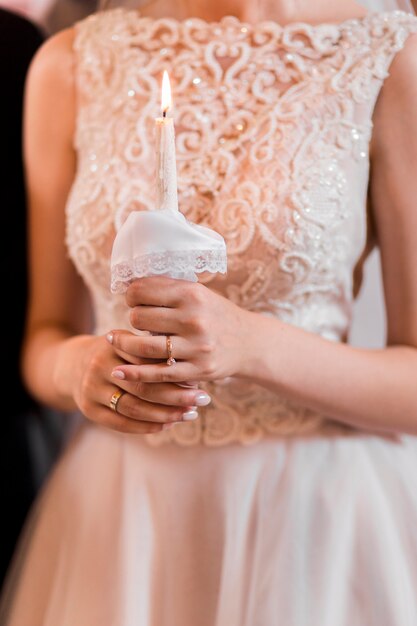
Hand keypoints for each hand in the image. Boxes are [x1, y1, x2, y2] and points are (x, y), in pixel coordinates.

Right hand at [53, 334, 210, 434]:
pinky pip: (122, 424)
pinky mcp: (88, 410)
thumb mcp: (129, 341)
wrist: (73, 365)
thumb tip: (193, 365)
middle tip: (203, 399)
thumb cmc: (116, 352)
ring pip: (134, 408)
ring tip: (191, 414)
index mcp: (112, 344)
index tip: (200, 377)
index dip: (175, 370)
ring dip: (166, 414)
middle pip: (144, 387)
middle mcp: (99, 366)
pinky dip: (147, 426)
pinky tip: (169, 424)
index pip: (148, 360)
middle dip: (177, 395)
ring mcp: (91, 389)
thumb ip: (153, 348)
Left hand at [108, 277, 249, 383]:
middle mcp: (194, 319)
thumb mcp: (198, 294)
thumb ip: (167, 289)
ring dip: (124, 344)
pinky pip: (157, 374)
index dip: (130, 296)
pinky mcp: (197, 370)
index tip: (132, 301)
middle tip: (136, 321)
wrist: (249, 342)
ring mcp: (196, 346)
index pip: (142, 292)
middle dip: (133, 319)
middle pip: (139, 318)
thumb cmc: (216, 315)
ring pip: (143, 347)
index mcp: (191, 294)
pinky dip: (134, 373)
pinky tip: (118, 370)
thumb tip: (129, 285)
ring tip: (115, 340)